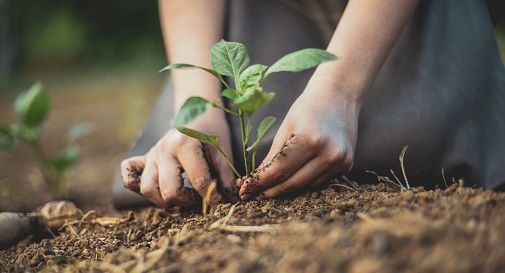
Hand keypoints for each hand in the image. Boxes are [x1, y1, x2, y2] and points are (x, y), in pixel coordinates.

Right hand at [121, 109, 236, 206]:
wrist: (197, 111)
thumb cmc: (212, 131)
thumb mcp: (223, 150)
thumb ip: (225, 177)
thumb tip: (231, 202)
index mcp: (185, 145)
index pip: (198, 182)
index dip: (211, 197)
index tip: (219, 203)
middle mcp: (163, 150)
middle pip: (168, 191)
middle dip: (187, 201)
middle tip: (199, 197)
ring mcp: (151, 155)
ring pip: (147, 189)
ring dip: (164, 200)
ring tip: (181, 197)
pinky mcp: (144, 159)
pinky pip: (129, 178)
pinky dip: (137, 187)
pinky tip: (157, 189)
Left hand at [237, 83, 359, 199]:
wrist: (339, 94)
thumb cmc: (307, 108)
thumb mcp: (285, 128)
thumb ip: (272, 157)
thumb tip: (254, 181)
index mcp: (309, 139)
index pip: (278, 171)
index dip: (259, 184)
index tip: (244, 191)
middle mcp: (328, 153)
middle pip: (292, 184)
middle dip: (269, 192)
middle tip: (251, 195)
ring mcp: (340, 160)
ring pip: (305, 186)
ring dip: (285, 190)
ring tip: (267, 190)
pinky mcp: (347, 164)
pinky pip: (319, 181)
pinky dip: (303, 183)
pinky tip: (291, 180)